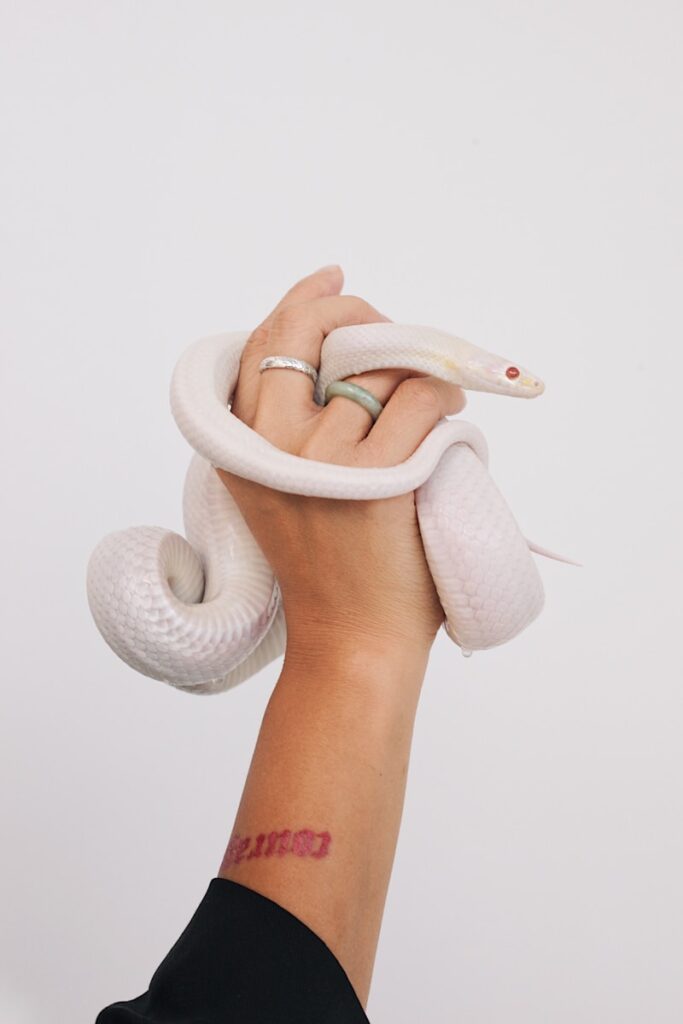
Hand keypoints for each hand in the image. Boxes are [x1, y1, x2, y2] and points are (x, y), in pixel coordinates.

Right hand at [215, 266, 465, 661]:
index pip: (260, 347)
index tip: (331, 279)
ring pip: (377, 367)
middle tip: (386, 325)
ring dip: (413, 366)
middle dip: (356, 314)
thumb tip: (338, 357)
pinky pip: (420, 399)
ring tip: (430, 393)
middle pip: (308, 335)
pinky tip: (450, 415)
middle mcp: (272, 448)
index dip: (299, 303)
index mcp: (240, 450)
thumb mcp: (278, 494)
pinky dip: (444, 397)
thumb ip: (285, 430)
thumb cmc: (327, 569)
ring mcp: (323, 462)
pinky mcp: (377, 479)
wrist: (351, 642)